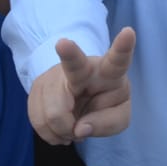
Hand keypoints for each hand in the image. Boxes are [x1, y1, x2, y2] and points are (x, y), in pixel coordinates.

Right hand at [27, 28, 135, 144]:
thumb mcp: (118, 117)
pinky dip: (49, 133)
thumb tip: (80, 129)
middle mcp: (83, 67)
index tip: (129, 32)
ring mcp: (57, 74)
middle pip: (74, 63)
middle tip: (63, 44)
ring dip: (63, 130)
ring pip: (54, 112)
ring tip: (72, 127)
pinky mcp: (38, 86)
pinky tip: (59, 127)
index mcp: (109, 71)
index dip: (123, 47)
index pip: (118, 59)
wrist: (80, 100)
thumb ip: (107, 124)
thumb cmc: (105, 103)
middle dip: (69, 53)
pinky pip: (37, 118)